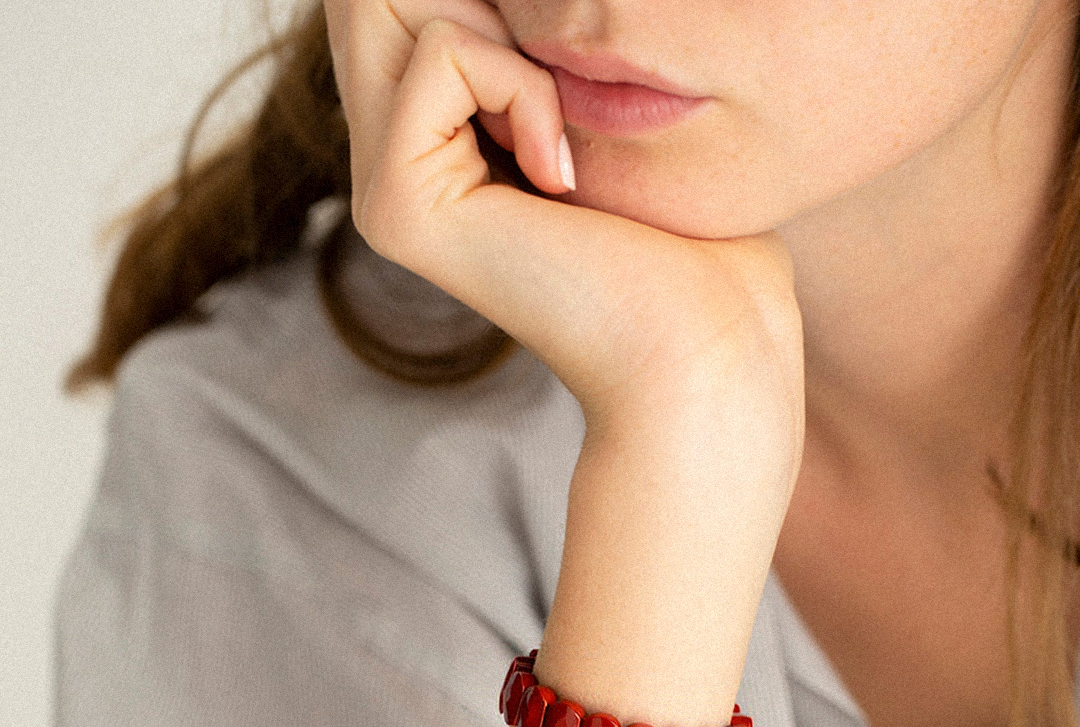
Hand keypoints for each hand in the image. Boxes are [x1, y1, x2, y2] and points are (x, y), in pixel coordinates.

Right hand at [322, 0, 804, 481]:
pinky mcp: (395, 206)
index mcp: (427, 140)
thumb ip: (517, 33)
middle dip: (489, 7)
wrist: (698, 341)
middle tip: (557, 102)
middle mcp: (387, 164)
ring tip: (559, 143)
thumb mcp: (585, 92)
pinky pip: (445, 54)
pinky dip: (527, 88)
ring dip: (512, 43)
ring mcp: (380, 191)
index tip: (565, 87)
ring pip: (394, 1)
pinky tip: (559, 179)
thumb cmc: (680, 229)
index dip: (489, 2)